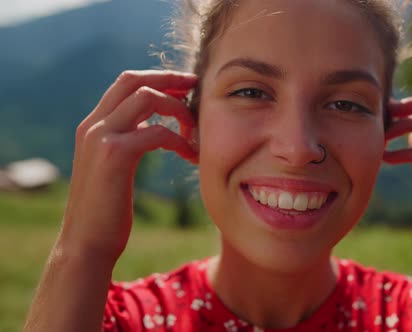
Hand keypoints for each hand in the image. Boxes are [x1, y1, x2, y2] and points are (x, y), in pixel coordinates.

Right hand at [58, 70, 198, 263]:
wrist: (86, 244)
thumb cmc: (106, 211)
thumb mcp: (114, 167)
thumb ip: (127, 140)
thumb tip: (153, 127)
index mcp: (92, 126)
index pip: (125, 84)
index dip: (157, 78)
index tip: (185, 85)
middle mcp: (92, 125)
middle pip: (133, 80)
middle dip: (169, 79)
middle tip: (197, 87)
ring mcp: (101, 137)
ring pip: (147, 98)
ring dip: (179, 110)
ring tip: (194, 133)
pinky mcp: (115, 155)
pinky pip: (158, 132)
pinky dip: (180, 140)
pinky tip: (191, 156)